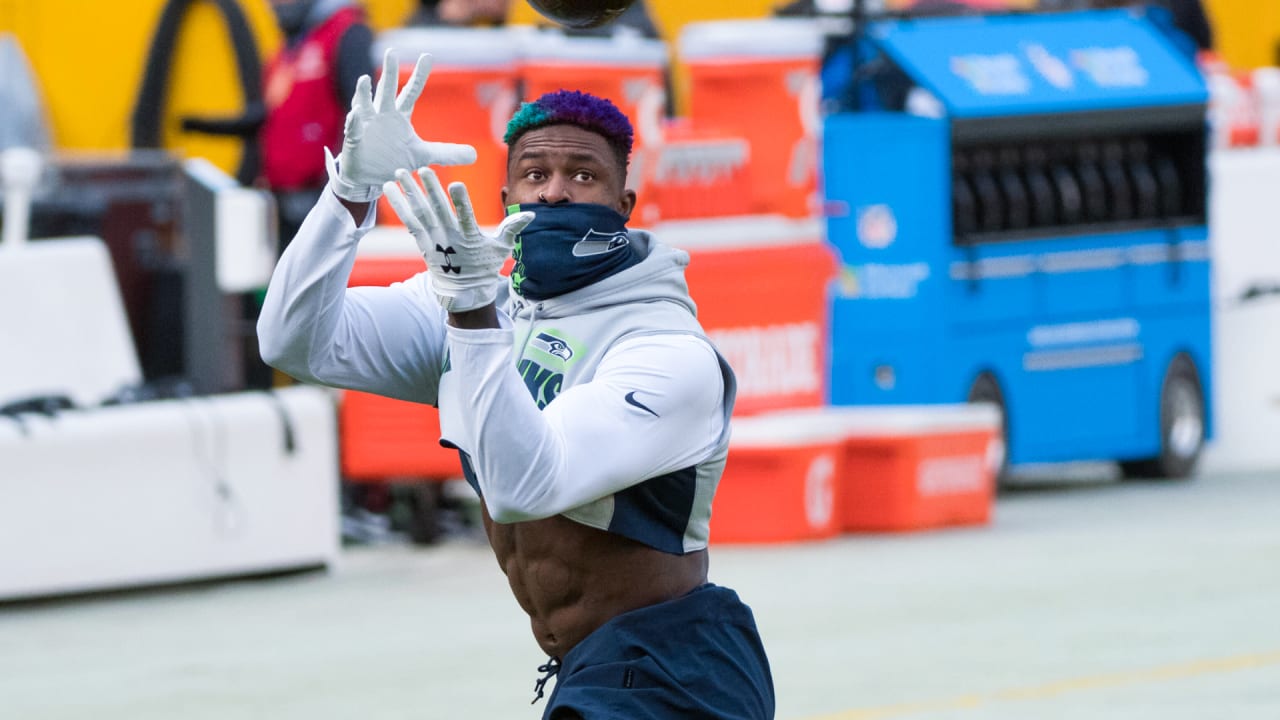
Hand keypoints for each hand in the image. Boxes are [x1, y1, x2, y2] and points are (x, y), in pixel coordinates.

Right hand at [325, 49, 477, 202]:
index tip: (428, 56)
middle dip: (389, 73)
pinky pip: (353, 130)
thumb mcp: (424, 156)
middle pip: (387, 91)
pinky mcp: (354, 141)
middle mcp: (382, 115)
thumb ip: (447, 153)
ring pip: (364, 105)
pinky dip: (354, 123)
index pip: (411, 92)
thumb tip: (474, 155)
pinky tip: (355, 116)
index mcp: (398, 116)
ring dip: (363, 93)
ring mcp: (366, 126)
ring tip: (364, 80)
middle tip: (391, 53)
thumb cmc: (394, 160)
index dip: (420, 75)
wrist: (371, 178)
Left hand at [383, 167, 534, 312]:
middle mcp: (450, 239)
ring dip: (409, 192)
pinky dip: (400, 205)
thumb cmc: (485, 267)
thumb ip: (512, 229)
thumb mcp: (501, 249)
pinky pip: (409, 221)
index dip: (461, 202)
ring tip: (400, 173)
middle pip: (439, 211)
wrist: (464, 293)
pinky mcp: (423, 243)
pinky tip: (390, 189)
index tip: (456, 184)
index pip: (466, 218)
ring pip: (420, 213)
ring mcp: (434, 241)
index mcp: (470, 240)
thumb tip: (531, 214)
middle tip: (423, 168)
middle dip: (431, 189)